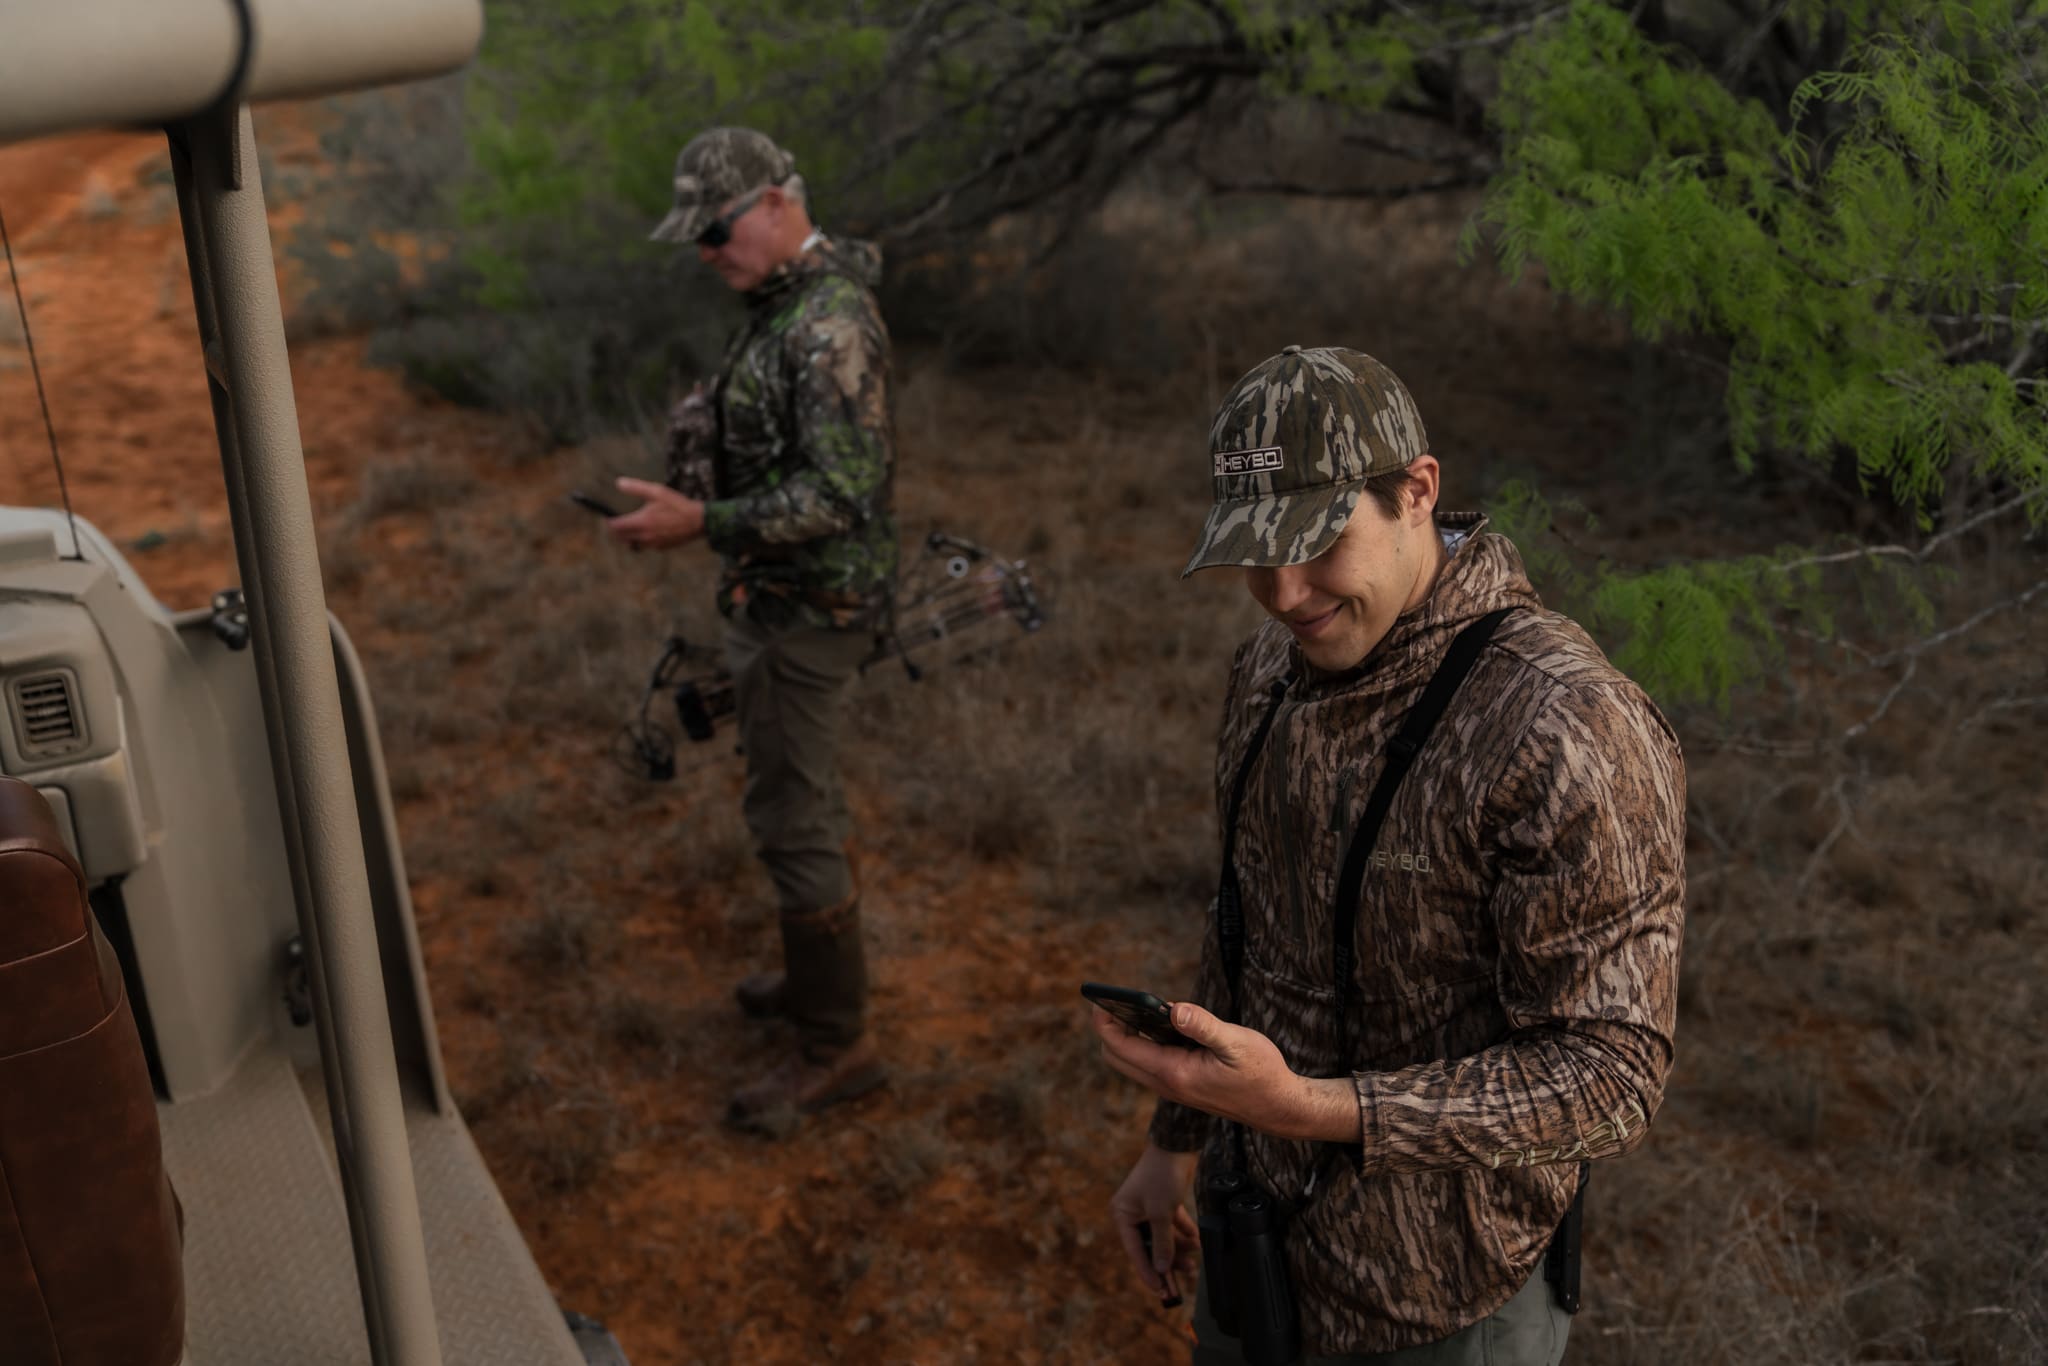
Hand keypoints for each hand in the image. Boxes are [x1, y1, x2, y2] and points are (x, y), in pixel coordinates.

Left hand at [607, 476, 706, 549]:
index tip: (609, 518)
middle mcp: (644, 535)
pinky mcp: (662, 547)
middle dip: (617, 532)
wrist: (697, 521)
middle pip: (622, 538)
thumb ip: (636, 487)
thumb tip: (619, 483)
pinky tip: (649, 532)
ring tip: (631, 529)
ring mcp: (653, 543)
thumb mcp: (657, 491)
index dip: (610, 522)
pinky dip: (643, 541)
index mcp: (641, 521)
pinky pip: (647, 546)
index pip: (616, 526)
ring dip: (629, 538)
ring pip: (634, 544)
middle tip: (617, 524)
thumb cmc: (677, 504)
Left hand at [1091, 1003, 1360, 1144]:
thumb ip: (1203, 1026)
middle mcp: (1167, 1084)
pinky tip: (1166, 1024)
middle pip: (1117, 1056)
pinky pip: (1151, 1063)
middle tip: (1119, 1000)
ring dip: (1128, 1036)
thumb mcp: (1236, 1044)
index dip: (1105, 1021)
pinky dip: (1147, 1043)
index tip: (1100, 998)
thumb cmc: (1262, 1074)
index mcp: (1173, 1073)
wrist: (1279, 1108)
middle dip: (1111, 1028)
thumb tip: (1173, 1008)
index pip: (1120, 1046)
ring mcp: (1174, 1088)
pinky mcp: (1183, 1086)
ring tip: (1142, 1008)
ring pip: (1133, 1062)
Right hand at [1109, 1143, 1199, 1305]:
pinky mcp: (1164, 1203)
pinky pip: (1173, 1225)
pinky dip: (1184, 1233)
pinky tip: (1196, 1242)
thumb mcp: (1161, 1212)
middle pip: (1150, 1246)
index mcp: (1122, 1214)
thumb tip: (1162, 1269)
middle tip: (1182, 1279)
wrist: (1176, 1144)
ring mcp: (1149, 1208)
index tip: (1160, 1290)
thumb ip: (1162, 1242)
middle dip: (1167, 1261)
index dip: (1148, 1272)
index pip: (1135, 1251)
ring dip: (1179, 1248)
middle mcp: (1133, 1213)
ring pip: (1164, 1237)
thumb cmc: (1161, 1175)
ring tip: (1194, 1258)